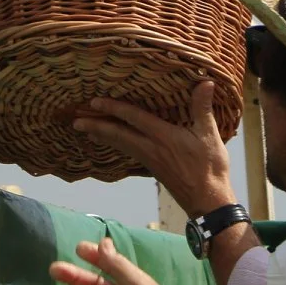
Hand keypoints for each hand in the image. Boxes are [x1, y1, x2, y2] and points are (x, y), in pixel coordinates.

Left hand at [74, 81, 234, 218]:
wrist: (208, 202)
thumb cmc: (210, 169)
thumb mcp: (210, 136)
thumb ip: (203, 108)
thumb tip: (206, 82)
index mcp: (163, 137)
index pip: (133, 118)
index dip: (113, 108)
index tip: (95, 102)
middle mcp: (151, 148)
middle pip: (117, 134)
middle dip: (96, 125)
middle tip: (75, 120)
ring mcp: (150, 160)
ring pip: (120, 144)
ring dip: (101, 135)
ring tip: (85, 129)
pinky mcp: (152, 168)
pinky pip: (127, 152)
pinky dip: (115, 144)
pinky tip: (112, 142)